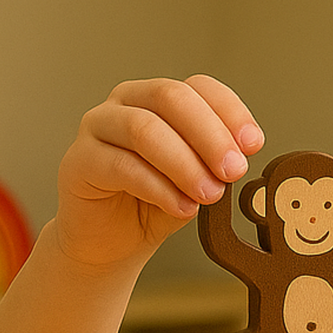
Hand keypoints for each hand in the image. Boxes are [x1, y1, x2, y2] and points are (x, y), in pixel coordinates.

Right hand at [55, 75, 263, 268]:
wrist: (109, 245)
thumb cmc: (152, 208)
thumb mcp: (194, 185)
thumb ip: (212, 168)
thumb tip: (239, 160)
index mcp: (160, 100)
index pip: (198, 87)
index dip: (230, 112)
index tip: (253, 145)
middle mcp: (127, 102)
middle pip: (170, 97)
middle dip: (209, 134)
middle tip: (233, 170)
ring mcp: (98, 127)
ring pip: (144, 130)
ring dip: (184, 163)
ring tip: (209, 194)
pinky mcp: (79, 161)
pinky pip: (122, 167)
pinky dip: (158, 188)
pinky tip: (182, 208)